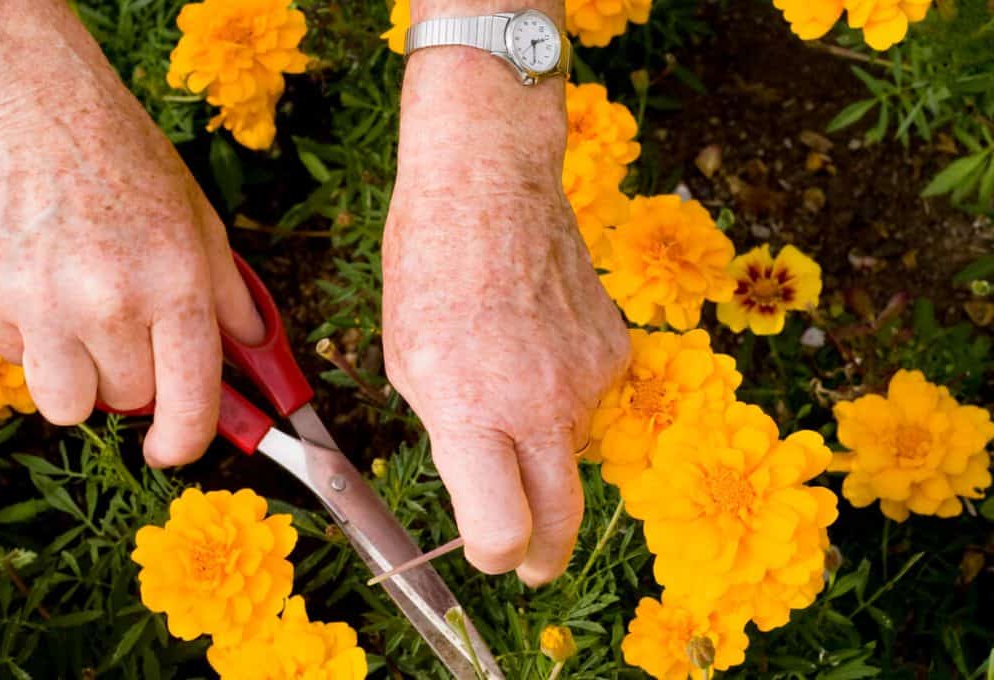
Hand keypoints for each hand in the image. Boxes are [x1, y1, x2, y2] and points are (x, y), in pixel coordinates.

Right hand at [0, 0, 263, 464]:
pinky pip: (15, 359)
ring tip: (81, 317)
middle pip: (126, 403)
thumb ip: (231, 299)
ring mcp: (39, 303)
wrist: (34, 106)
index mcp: (176, 284)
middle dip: (134, 380)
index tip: (174, 449)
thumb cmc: (127, 163)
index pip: (190, 403)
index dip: (186, 441)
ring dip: (79, 374)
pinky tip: (39, 283)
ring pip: (67, 401)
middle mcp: (110, 302)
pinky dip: (30, 339)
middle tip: (129, 332)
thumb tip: (255, 357)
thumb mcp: (201, 224)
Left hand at [383, 43, 628, 585]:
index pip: (502, 533)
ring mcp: (589, 380)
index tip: (492, 552)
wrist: (490, 185)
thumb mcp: (410, 364)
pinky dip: (566, 393)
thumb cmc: (430, 266)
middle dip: (545, 554)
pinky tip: (538, 345)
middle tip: (531, 560)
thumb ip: (452, 436)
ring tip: (510, 376)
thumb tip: (484, 482)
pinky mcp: (617, 351)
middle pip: (563, 521)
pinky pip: (593, 400)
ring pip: (573, 450)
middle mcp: (540, 406)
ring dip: (546, 444)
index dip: (495, 555)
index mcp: (472, 412)